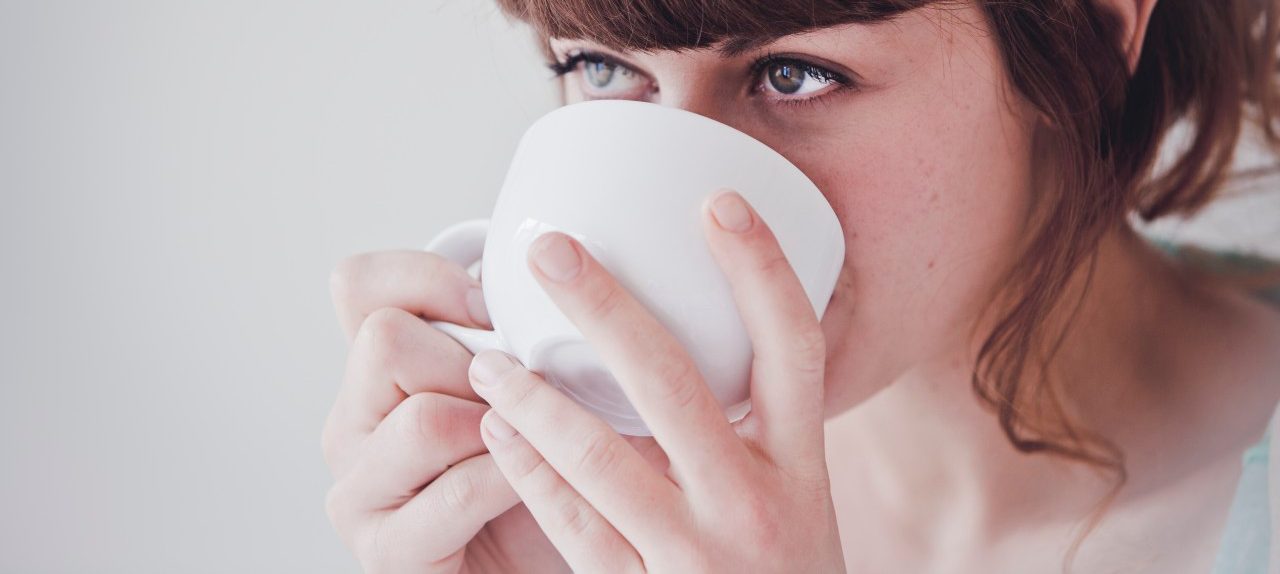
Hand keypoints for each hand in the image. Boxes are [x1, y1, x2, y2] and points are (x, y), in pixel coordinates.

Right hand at [321, 251, 607, 572]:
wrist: (545, 564)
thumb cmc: (543, 473)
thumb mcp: (535, 384)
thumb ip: (523, 330)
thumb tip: (576, 268)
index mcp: (376, 372)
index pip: (357, 284)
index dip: (427, 278)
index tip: (492, 306)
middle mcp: (353, 423)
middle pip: (386, 339)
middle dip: (474, 362)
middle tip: (517, 398)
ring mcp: (359, 488)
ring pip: (422, 417)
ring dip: (498, 426)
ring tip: (530, 445)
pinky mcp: (384, 548)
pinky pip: (454, 488)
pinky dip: (511, 479)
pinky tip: (534, 484)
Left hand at [467, 189, 845, 572]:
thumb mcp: (798, 507)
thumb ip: (755, 439)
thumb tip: (691, 349)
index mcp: (804, 468)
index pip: (794, 348)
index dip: (761, 270)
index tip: (717, 202)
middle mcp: (759, 505)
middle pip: (678, 384)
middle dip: (607, 308)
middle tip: (550, 249)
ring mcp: (700, 556)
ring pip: (604, 456)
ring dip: (534, 397)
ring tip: (487, 354)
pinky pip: (574, 524)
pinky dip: (530, 472)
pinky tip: (499, 431)